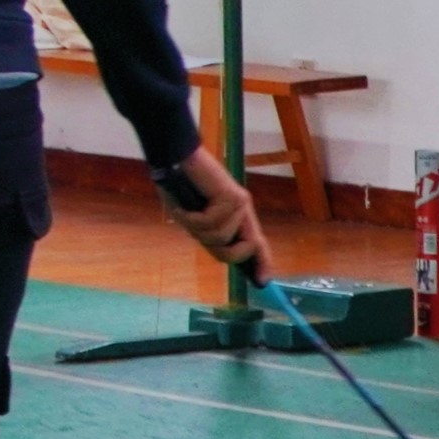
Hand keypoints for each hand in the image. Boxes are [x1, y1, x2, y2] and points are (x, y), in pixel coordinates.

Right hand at [162, 145, 276, 283]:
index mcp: (236, 215)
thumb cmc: (180, 186)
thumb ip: (209, 234)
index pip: (256, 243)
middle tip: (200, 237)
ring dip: (197, 229)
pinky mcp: (231, 197)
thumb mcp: (194, 217)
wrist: (175, 156)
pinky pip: (211, 223)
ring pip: (221, 238)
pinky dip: (192, 218)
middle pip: (246, 247)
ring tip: (186, 211)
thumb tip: (221, 255)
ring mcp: (239, 204)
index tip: (263, 282)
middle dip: (225, 250)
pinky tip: (184, 205)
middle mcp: (243, 209)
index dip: (261, 263)